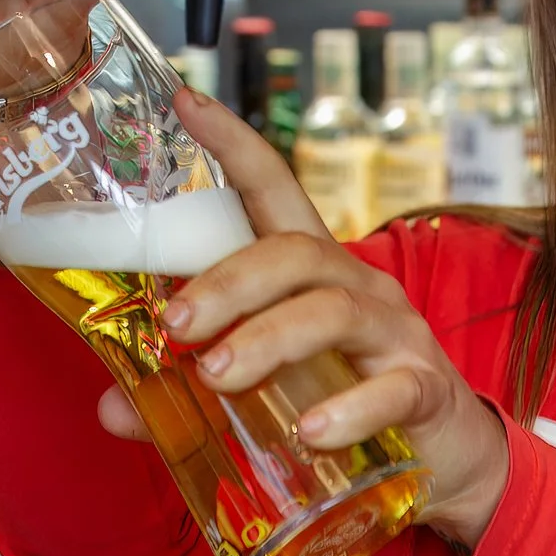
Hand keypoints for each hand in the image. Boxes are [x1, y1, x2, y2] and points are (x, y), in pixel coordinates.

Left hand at [113, 87, 514, 548]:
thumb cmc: (342, 395)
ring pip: (333, 311)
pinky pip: (390, 390)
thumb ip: (187, 395)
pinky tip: (308, 434)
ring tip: (217, 378)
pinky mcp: (424, 389)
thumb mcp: (264, 388)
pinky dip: (347, 410)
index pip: (274, 188)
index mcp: (311, 271)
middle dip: (229, 281)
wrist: (446, 455)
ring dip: (269, 340)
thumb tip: (109, 410)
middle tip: (175, 325)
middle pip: (295, 252)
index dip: (233, 142)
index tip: (184, 100)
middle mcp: (357, 285)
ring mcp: (395, 334)